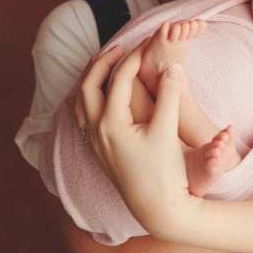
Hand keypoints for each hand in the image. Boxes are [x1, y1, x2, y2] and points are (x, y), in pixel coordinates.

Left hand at [74, 40, 199, 240]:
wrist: (158, 207)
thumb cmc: (165, 171)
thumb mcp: (168, 129)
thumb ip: (169, 95)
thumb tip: (172, 66)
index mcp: (111, 122)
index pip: (118, 79)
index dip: (134, 58)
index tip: (148, 44)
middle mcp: (97, 131)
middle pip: (89, 85)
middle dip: (103, 63)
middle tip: (121, 48)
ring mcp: (95, 142)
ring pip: (81, 102)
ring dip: (91, 79)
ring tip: (106, 65)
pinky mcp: (99, 152)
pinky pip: (84, 117)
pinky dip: (89, 98)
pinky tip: (101, 96)